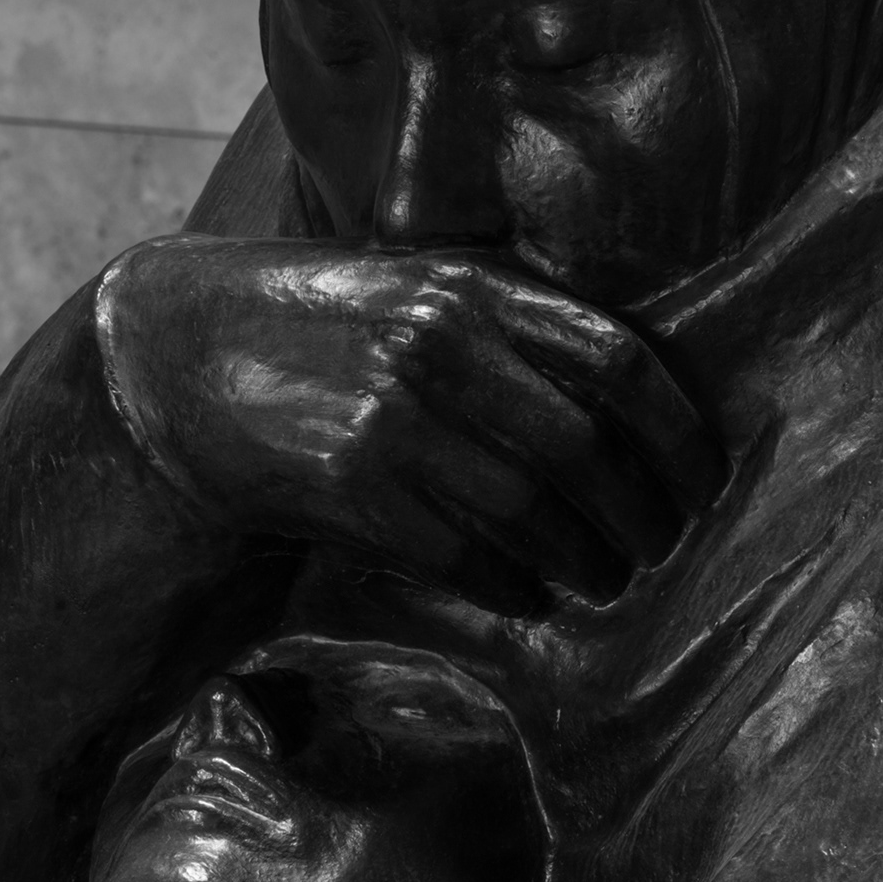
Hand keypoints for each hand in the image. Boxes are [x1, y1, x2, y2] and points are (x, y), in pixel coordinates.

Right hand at [97, 236, 726, 616]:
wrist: (179, 360)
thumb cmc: (321, 328)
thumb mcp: (418, 286)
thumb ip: (512, 325)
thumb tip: (633, 403)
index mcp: (474, 287)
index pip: (621, 363)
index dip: (679, 433)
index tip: (704, 480)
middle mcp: (441, 346)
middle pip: (589, 452)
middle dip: (641, 515)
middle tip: (660, 547)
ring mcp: (396, 419)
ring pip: (534, 515)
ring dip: (587, 562)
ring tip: (605, 580)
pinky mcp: (354, 488)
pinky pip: (467, 556)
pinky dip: (515, 585)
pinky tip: (531, 595)